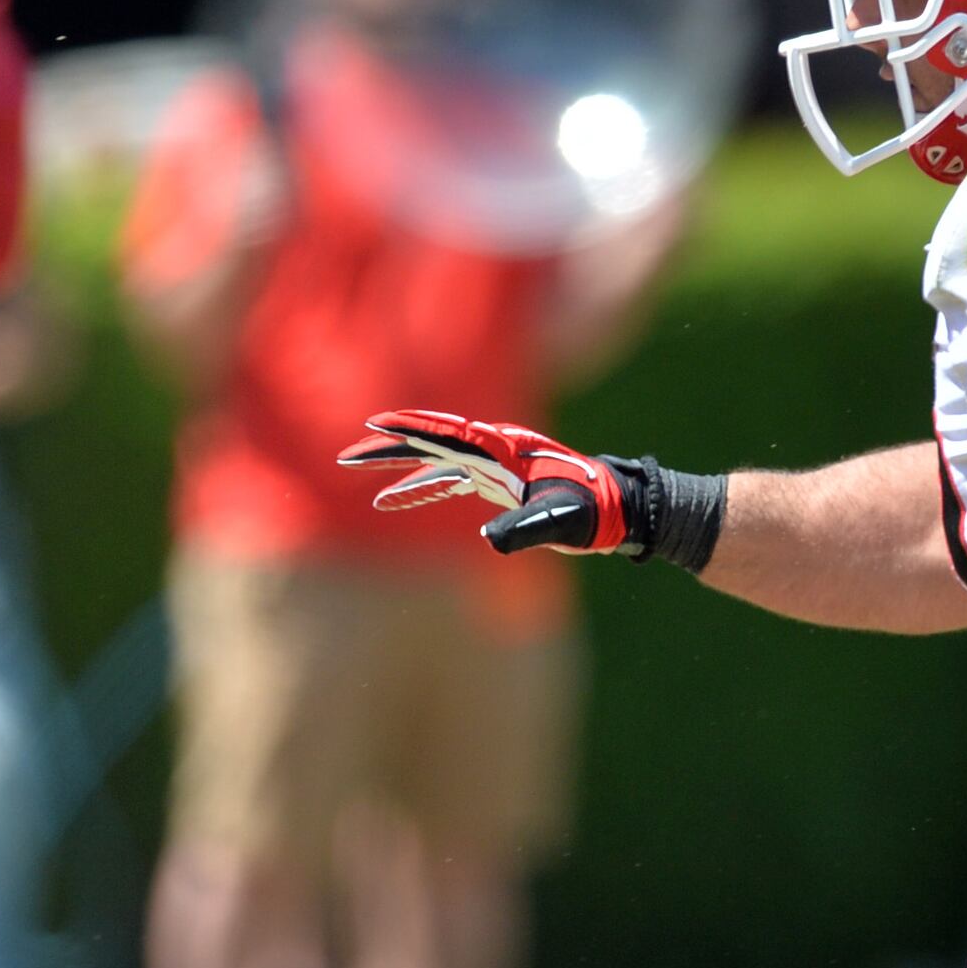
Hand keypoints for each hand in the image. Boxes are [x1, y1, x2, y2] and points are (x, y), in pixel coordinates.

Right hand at [342, 409, 644, 550]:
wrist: (619, 510)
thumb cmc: (591, 514)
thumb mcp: (559, 522)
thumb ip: (522, 528)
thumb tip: (487, 540)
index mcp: (502, 451)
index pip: (445, 435)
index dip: (409, 430)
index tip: (373, 427)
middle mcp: (493, 451)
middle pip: (430, 442)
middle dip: (388, 446)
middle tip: (347, 454)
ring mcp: (492, 465)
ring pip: (433, 461)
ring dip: (396, 466)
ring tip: (355, 470)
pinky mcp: (495, 482)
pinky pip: (446, 481)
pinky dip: (417, 488)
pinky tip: (389, 502)